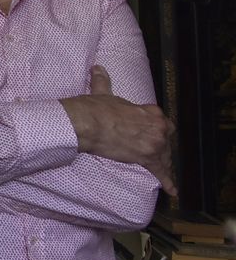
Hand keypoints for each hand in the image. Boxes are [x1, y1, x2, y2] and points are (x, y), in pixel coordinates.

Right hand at [60, 66, 175, 194]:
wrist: (86, 123)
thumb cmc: (95, 108)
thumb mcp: (103, 93)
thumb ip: (104, 81)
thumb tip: (98, 68)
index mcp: (151, 112)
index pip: (162, 123)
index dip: (155, 129)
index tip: (147, 132)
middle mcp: (158, 127)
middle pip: (167, 140)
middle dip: (160, 145)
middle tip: (149, 149)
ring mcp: (154, 144)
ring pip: (165, 156)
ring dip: (161, 162)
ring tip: (160, 169)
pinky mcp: (147, 159)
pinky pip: (161, 172)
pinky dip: (168, 181)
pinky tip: (173, 190)